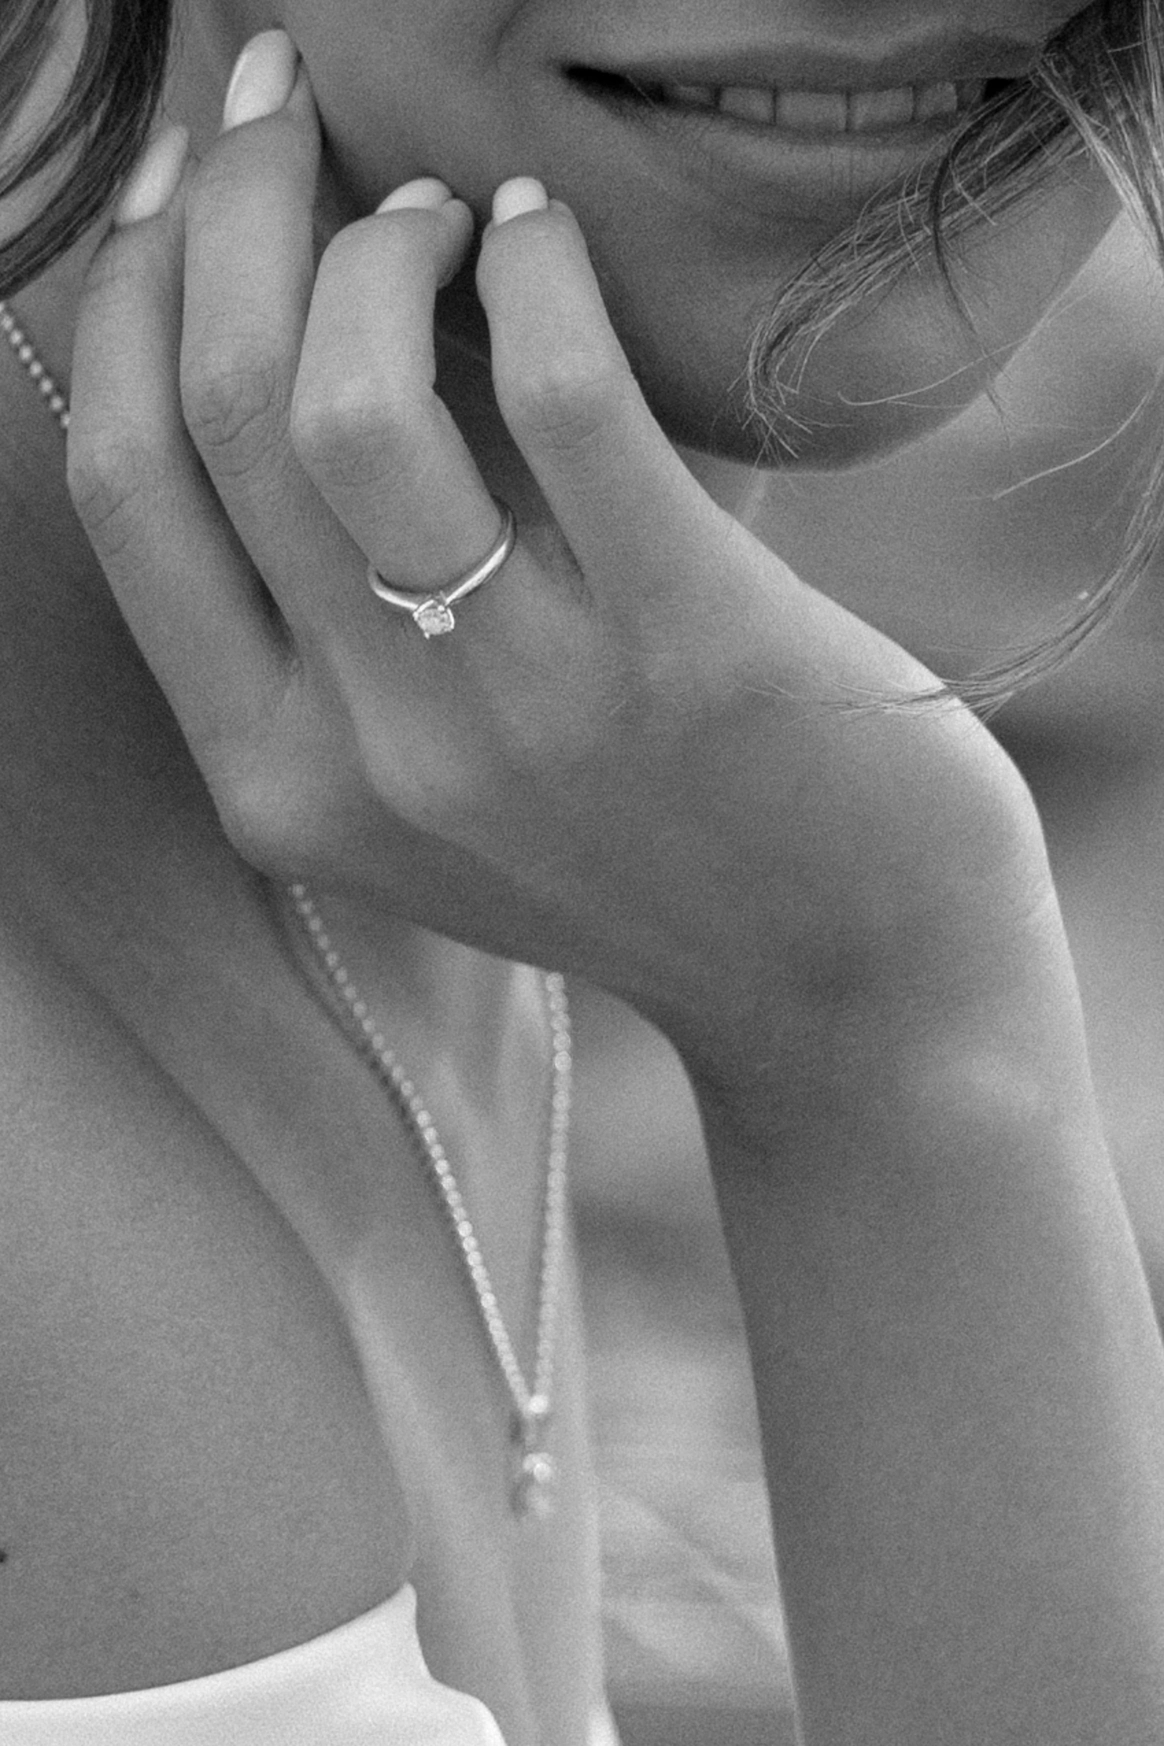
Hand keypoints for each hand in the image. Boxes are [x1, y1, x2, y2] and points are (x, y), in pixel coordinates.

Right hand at [67, 45, 1044, 1085]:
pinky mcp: (689, 650)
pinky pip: (559, 395)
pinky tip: (541, 237)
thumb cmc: (644, 850)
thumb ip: (331, 621)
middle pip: (223, 415)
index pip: (124, 493)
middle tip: (289, 123)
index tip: (171, 190)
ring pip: (349, 403)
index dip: (126, 299)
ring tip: (441, 214)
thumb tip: (284, 335)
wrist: (843, 980)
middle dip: (233, 212)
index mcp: (279, 782)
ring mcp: (525, 713)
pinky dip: (533, 266)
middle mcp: (372, 759)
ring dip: (379, 240)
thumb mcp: (430, 777)